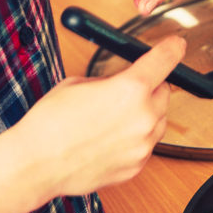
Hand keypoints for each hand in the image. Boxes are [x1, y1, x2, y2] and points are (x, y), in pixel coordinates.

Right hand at [10, 35, 186, 198]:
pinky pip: (146, 145)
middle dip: (149, 88)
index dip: (172, 49)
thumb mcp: (79, 83)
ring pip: (158, 121)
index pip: (165, 60)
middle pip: (164, 93)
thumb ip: (112, 79)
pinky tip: (108, 140)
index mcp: (130, 88)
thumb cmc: (50, 123)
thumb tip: (126, 79)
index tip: (176, 46)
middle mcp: (144, 117)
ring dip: (143, 115)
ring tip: (110, 120)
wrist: (36, 164)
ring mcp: (143, 144)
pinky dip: (134, 140)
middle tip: (124, 92)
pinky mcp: (137, 165)